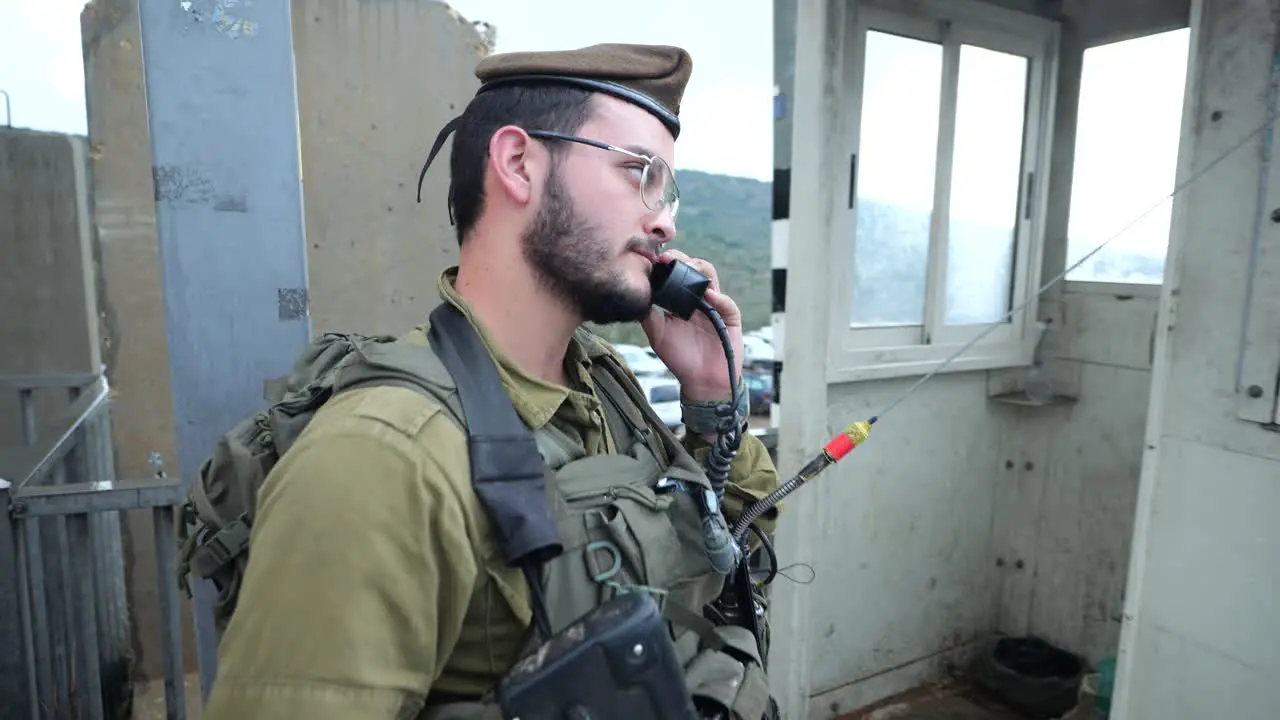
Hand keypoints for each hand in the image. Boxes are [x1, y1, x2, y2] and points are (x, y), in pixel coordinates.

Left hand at [642, 249, 743, 401]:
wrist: (700, 380)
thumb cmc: (680, 358)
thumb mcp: (657, 335)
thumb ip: (648, 316)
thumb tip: (637, 296)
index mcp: (682, 300)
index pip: (677, 274)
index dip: (669, 264)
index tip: (655, 259)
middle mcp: (699, 299)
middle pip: (694, 269)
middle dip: (683, 260)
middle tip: (669, 259)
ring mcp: (716, 306)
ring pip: (711, 278)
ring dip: (701, 271)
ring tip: (689, 270)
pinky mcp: (730, 318)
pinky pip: (727, 303)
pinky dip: (718, 298)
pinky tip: (708, 296)